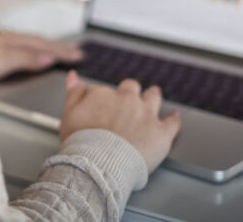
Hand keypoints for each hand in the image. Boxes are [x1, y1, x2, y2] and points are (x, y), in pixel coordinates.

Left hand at [0, 31, 81, 81]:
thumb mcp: (2, 59)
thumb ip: (26, 58)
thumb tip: (50, 57)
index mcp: (13, 39)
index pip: (44, 45)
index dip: (62, 50)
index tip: (78, 55)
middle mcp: (6, 39)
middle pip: (38, 41)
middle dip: (58, 46)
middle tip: (76, 51)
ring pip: (28, 43)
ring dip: (45, 47)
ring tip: (56, 50)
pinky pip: (19, 47)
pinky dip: (31, 50)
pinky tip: (26, 54)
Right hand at [59, 71, 181, 173]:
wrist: (100, 164)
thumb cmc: (81, 144)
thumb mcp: (68, 115)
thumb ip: (73, 93)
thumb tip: (73, 77)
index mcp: (103, 95)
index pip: (103, 91)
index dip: (103, 100)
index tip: (101, 108)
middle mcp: (126, 100)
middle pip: (131, 88)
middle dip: (130, 92)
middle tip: (129, 99)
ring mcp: (145, 114)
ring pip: (153, 97)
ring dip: (153, 95)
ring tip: (153, 94)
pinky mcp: (160, 132)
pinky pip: (172, 122)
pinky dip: (174, 119)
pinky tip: (174, 116)